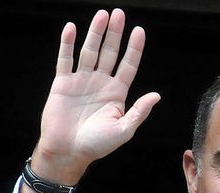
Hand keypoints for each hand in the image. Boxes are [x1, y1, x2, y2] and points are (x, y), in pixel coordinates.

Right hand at [28, 8, 160, 191]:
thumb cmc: (97, 145)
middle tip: (119, 13)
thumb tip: (156, 95)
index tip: (139, 31)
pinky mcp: (63, 82)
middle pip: (109, 53)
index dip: (134, 49)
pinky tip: (72, 29)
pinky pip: (65, 59)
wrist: (68, 151)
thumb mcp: (123, 130)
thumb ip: (139, 112)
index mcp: (116, 94)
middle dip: (115, 34)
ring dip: (95, 33)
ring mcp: (81, 81)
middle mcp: (100, 83)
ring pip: (89, 51)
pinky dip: (68, 44)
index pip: (128, 66)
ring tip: (102, 15)